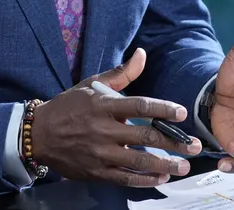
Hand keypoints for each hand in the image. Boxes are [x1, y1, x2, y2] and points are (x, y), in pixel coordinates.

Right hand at [32, 48, 202, 186]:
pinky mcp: (96, 172)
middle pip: (145, 137)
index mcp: (103, 105)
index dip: (163, 109)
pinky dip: (144, 180)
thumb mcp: (92, 84)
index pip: (139, 106)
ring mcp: (100, 153)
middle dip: (174, 142)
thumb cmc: (69, 106)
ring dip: (165, 165)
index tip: (182, 113)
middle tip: (194, 146)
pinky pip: (125, 178)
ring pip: (138, 162)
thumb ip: (121, 73)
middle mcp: (103, 130)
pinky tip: (160, 177)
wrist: (39, 134)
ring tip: (183, 166)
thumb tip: (142, 54)